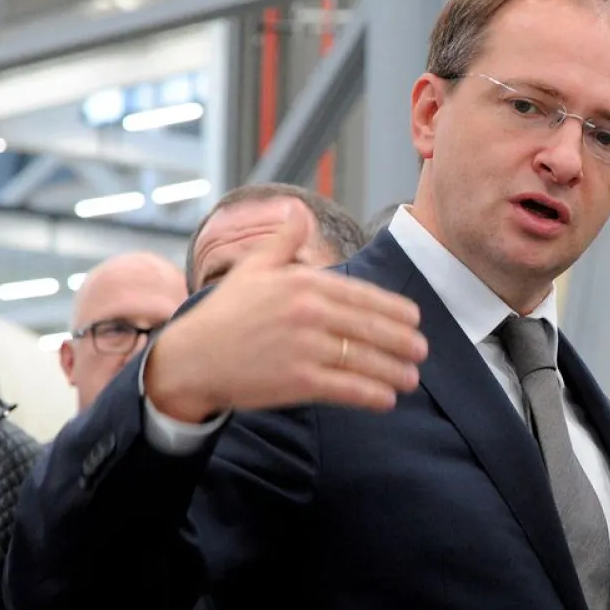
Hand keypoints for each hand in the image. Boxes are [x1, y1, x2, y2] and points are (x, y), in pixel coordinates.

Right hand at [145, 200, 427, 421]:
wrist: (189, 359)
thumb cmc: (224, 314)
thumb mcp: (252, 268)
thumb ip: (282, 240)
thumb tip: (297, 209)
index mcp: (302, 283)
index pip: (362, 295)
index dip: (393, 310)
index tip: (414, 319)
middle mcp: (307, 312)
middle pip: (370, 328)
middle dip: (402, 342)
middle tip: (421, 351)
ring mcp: (304, 347)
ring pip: (363, 359)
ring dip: (393, 371)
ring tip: (410, 378)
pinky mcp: (298, 381)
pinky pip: (346, 388)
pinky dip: (371, 394)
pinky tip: (387, 399)